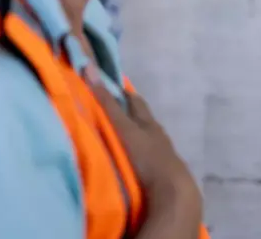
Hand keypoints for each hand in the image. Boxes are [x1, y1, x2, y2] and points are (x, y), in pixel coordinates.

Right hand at [90, 81, 202, 224]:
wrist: (171, 191)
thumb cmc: (147, 156)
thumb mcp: (124, 128)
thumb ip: (107, 104)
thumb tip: (89, 68)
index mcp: (149, 124)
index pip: (136, 102)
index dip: (124, 94)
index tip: (111, 87)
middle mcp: (158, 136)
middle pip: (144, 120)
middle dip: (131, 114)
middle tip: (113, 111)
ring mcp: (162, 156)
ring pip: (147, 140)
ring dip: (134, 138)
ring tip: (118, 139)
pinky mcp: (161, 175)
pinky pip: (147, 160)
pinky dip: (138, 157)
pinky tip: (130, 163)